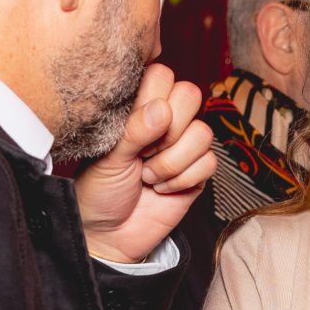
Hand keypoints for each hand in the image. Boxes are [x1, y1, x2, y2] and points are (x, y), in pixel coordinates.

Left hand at [76, 63, 213, 264]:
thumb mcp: (108, 157)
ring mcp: (183, 146)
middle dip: (168, 130)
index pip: (162, 75)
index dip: (153, 98)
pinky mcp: (197, 173)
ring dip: (172, 161)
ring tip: (148, 176)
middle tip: (144, 152)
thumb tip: (162, 109)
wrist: (109, 235)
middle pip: (190, 95)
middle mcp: (165, 121)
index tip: (133, 128)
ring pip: (203, 133)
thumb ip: (134, 130)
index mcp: (138, 108)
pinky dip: (182, 180)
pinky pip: (209, 162)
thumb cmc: (100, 191)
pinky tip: (162, 189)